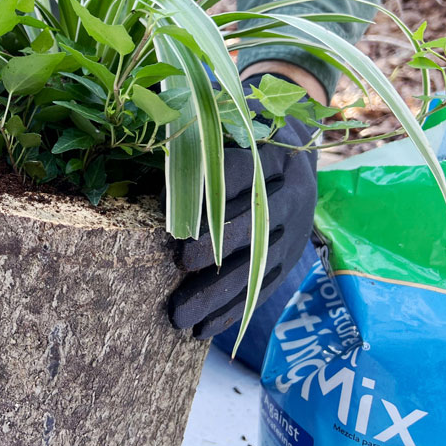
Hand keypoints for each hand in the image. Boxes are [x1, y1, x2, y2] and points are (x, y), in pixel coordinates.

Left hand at [167, 74, 317, 337]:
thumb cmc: (241, 128)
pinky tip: (201, 333)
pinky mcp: (291, 258)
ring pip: (256, 268)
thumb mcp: (227, 113)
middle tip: (178, 261)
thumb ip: (196, 120)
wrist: (298, 146)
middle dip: (215, 246)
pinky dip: (231, 313)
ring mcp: (294, 231)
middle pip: (252, 224)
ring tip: (178, 319)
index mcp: (274, 151)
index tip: (174, 211)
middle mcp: (292, 192)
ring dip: (217, 296)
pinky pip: (261, 291)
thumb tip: (147, 112)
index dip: (209, 192)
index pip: (241, 172)